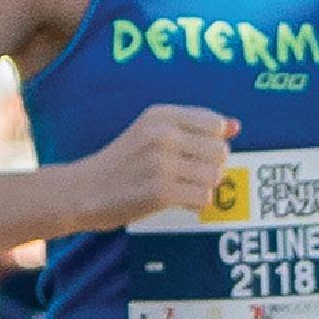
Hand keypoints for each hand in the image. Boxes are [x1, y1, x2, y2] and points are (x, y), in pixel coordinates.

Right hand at [67, 100, 240, 232]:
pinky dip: (196, 204)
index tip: (192, 153)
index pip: (215, 124)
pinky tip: (178, 201)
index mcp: (160, 115)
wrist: (82, 191)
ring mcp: (161, 164)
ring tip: (181, 188)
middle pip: (221, 152)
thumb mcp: (151, 132)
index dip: (211, 143)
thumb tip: (236, 125)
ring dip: (203, 187)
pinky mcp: (160, 192)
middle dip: (211, 167)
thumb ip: (194, 127)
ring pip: (215, 176)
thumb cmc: (122, 163)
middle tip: (187, 174)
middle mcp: (162, 135)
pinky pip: (203, 198)